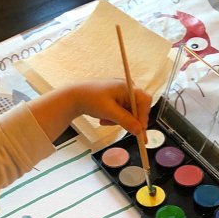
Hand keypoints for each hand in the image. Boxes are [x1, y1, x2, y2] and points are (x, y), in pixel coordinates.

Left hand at [28, 80, 151, 143]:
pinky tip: (104, 118)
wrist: (74, 97)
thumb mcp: (109, 112)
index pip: (144, 101)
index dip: (144, 117)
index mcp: (128, 86)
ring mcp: (122, 93)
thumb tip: (139, 131)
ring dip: (119, 120)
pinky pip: (122, 112)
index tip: (140, 131)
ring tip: (105, 121)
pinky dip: (115, 118)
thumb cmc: (90, 99)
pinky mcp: (117, 99)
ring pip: (129, 113)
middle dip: (128, 120)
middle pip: (138, 108)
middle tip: (122, 129)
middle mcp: (127, 88)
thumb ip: (126, 121)